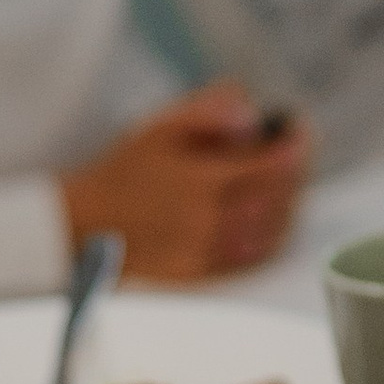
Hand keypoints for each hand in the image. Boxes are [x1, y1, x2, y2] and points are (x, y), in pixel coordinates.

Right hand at [63, 82, 309, 283]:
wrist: (83, 222)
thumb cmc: (123, 171)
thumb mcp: (159, 127)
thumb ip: (207, 111)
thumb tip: (250, 113)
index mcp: (202, 180)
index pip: (269, 166)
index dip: (294, 148)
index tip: (300, 132)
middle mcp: (208, 219)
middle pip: (277, 198)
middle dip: (295, 173)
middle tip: (297, 153)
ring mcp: (205, 249)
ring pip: (271, 231)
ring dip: (289, 204)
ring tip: (287, 183)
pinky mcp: (199, 271)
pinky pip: (252, 257)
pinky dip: (272, 236)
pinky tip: (271, 218)